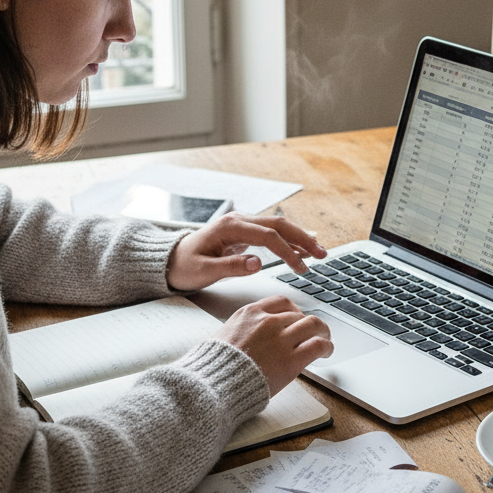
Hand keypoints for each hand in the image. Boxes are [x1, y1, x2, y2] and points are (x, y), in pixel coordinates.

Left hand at [166, 212, 326, 290]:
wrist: (170, 261)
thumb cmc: (184, 267)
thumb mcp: (204, 271)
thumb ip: (231, 267)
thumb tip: (257, 263)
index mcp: (229, 227)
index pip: (268, 236)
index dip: (288, 251)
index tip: (301, 267)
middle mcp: (238, 220)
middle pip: (279, 224)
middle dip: (302, 238)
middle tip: (322, 254)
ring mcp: (241, 225)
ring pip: (278, 226)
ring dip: (299, 238)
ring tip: (319, 252)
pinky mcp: (243, 233)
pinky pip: (271, 233)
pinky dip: (288, 241)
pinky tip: (302, 250)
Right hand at [215, 295, 333, 395]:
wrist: (213, 385)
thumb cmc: (213, 366)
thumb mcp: (222, 335)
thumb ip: (240, 330)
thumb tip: (244, 336)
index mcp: (250, 313)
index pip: (282, 302)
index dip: (294, 311)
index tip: (297, 318)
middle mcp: (268, 322)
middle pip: (299, 314)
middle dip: (308, 324)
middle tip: (313, 333)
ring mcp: (281, 339)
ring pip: (314, 324)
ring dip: (323, 331)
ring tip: (326, 340)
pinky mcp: (291, 360)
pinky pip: (318, 345)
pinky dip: (327, 346)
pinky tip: (327, 351)